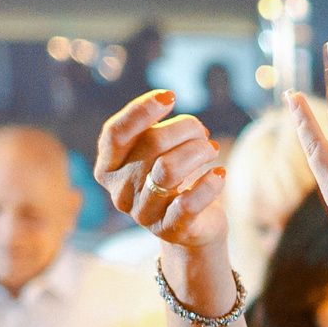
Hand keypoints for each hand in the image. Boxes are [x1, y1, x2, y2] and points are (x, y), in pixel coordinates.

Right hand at [96, 90, 227, 249]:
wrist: (192, 226)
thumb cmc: (174, 179)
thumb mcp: (158, 153)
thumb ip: (154, 131)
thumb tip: (166, 102)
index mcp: (108, 168)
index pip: (115, 133)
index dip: (141, 110)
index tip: (170, 96)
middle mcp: (120, 192)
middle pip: (151, 144)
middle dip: (185, 128)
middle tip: (202, 132)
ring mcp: (143, 214)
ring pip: (169, 169)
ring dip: (198, 150)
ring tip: (211, 149)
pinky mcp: (170, 230)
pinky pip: (188, 203)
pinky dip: (209, 183)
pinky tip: (220, 174)